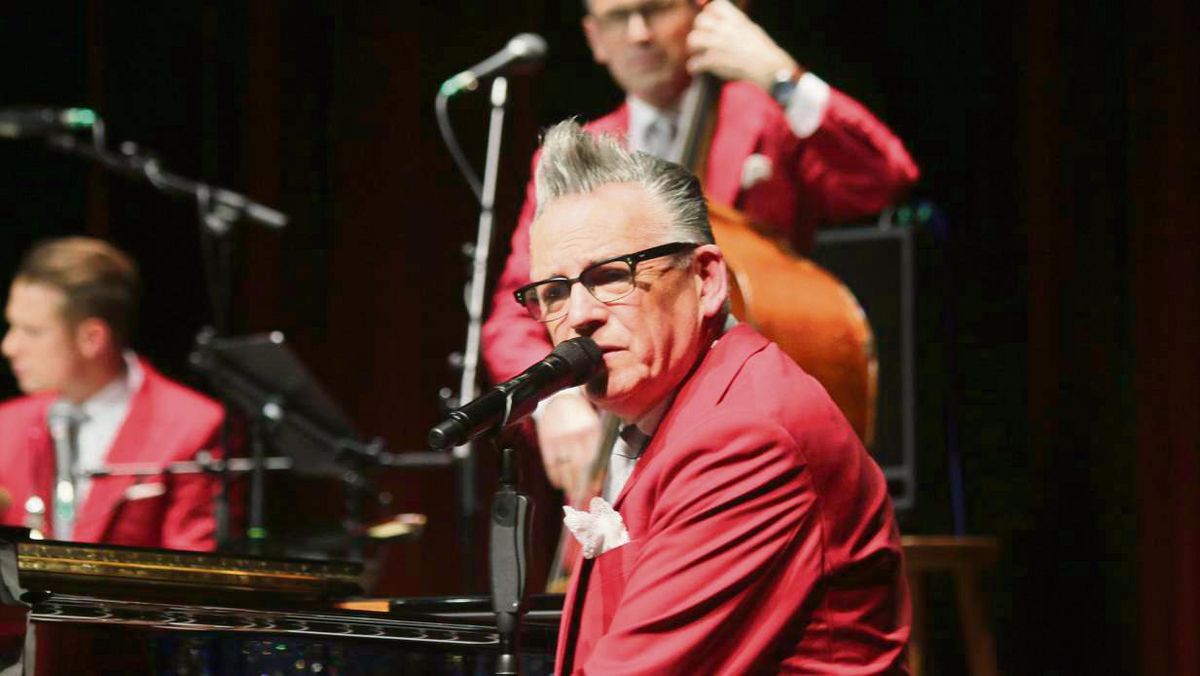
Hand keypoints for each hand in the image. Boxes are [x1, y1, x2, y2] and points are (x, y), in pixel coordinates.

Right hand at [536, 388, 602, 501]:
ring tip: (572, 496)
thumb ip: (600, 453)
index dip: (592, 482)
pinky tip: (560, 483)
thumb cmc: (584, 416)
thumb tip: (598, 480)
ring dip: (568, 486)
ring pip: (564, 470)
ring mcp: (559, 438)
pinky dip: (555, 477)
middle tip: (582, 502)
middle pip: (578, 469)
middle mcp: (575, 436)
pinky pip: (550, 465)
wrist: (563, 398)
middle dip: (580, 489)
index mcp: (592, 431)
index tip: (593, 495)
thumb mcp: (597, 430)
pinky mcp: (546, 441)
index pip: (593, 464)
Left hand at [686, 0, 801, 90]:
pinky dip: (694, 67)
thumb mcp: (751, 29)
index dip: (709, 13)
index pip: (715, 5)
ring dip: (693, 47)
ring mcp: (718, 45)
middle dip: (699, 30)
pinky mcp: (713, 61)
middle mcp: (725, 29)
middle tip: (702, 38)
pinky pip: (694, 62)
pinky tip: (698, 68)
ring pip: (693, 39)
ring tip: (698, 52)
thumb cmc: (762, 51)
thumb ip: (735, 24)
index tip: (711, 21)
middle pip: (700, 20)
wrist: (767, 68)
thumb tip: (722, 21)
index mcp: (736, 19)